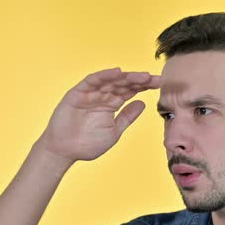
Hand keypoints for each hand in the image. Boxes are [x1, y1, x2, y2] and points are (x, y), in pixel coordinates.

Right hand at [36, 67, 159, 163]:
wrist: (65, 151)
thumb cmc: (88, 143)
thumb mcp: (115, 130)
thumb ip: (127, 116)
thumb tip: (143, 103)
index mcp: (112, 104)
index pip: (131, 91)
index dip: (144, 86)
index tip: (159, 83)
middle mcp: (102, 96)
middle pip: (123, 84)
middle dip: (139, 80)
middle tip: (154, 78)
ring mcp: (90, 94)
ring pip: (110, 81)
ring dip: (126, 77)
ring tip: (142, 76)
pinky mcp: (77, 93)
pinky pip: (91, 82)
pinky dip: (103, 76)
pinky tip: (117, 72)